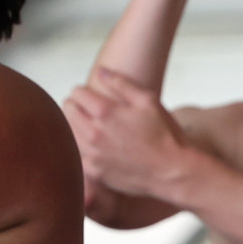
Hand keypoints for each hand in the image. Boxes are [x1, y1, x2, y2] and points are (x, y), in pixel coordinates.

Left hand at [64, 69, 198, 201]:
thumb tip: (101, 71)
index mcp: (105, 112)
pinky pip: (76, 156)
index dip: (84, 91)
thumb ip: (122, 83)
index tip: (91, 95)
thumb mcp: (149, 101)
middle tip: (89, 110)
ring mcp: (93, 154)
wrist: (174, 172)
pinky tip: (94, 148)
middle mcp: (94, 133)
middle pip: (68, 110)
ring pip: (68, 133)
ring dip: (76, 127)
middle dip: (76, 106)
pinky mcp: (95, 172)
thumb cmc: (166, 135)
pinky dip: (81, 149)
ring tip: (92, 128)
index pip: (77, 93)